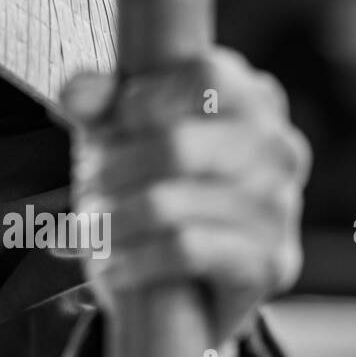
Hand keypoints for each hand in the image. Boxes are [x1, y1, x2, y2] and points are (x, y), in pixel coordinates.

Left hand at [60, 47, 310, 350]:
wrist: (187, 279)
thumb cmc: (152, 179)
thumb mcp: (119, 129)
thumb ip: (98, 101)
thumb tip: (75, 95)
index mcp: (252, 97)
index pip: (205, 77)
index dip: (145, 100)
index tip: (116, 124)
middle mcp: (278, 147)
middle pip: (176, 146)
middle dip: (112, 169)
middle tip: (86, 186)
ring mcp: (280, 205)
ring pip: (168, 204)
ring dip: (112, 220)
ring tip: (89, 228)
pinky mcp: (270, 261)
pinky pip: (184, 250)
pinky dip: (134, 261)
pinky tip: (113, 267)